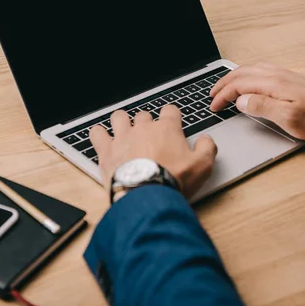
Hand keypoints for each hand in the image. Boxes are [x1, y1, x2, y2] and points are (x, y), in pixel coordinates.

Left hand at [89, 105, 217, 199]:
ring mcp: (123, 137)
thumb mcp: (203, 166)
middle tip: (150, 138)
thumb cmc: (173, 180)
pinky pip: (97, 133)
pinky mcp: (106, 151)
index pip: (170, 110)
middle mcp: (144, 128)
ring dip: (122, 122)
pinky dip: (99, 134)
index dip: (172, 116)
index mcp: (167, 129)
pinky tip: (102, 139)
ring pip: (119, 117)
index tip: (172, 123)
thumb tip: (206, 140)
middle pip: (144, 115)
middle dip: (147, 123)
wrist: (147, 195)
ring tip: (125, 133)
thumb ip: (207, 149)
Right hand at [209, 62, 304, 141]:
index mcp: (273, 83)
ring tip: (225, 87)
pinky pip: (261, 70)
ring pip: (251, 69)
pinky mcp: (289, 78)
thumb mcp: (287, 118)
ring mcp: (283, 74)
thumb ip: (262, 107)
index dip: (223, 95)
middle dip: (223, 84)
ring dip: (234, 77)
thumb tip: (241, 100)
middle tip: (212, 96)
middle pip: (242, 73)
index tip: (215, 106)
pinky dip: (247, 75)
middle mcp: (277, 75)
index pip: (239, 85)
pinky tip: (248, 81)